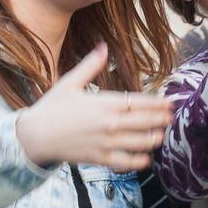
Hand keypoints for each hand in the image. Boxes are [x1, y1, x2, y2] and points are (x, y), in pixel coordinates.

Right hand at [16, 43, 172, 170]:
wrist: (35, 136)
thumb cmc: (52, 108)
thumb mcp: (70, 82)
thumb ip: (91, 65)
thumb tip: (103, 45)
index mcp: (103, 103)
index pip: (138, 102)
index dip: (157, 103)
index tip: (169, 102)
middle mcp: (108, 124)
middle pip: (145, 122)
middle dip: (161, 120)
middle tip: (172, 117)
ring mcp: (105, 143)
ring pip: (139, 143)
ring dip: (154, 139)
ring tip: (161, 135)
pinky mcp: (99, 158)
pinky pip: (126, 162)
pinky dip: (139, 162)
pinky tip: (146, 159)